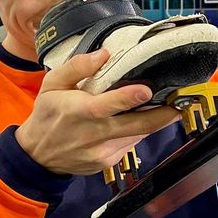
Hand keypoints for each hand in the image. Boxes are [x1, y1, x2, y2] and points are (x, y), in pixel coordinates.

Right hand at [16, 49, 180, 174]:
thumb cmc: (47, 114)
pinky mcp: (108, 163)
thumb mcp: (52, 84)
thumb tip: (104, 54)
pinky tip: (134, 122)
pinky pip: (130, 144)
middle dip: (162, 116)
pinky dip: (136, 132)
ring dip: (152, 122)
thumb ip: (77, 67)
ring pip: (137, 135)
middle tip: (179, 104)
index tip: (147, 91)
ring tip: (163, 107)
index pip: (107, 105)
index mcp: (79, 111)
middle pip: (136, 126)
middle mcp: (93, 134)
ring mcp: (102, 152)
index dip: (129, 99)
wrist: (37, 156)